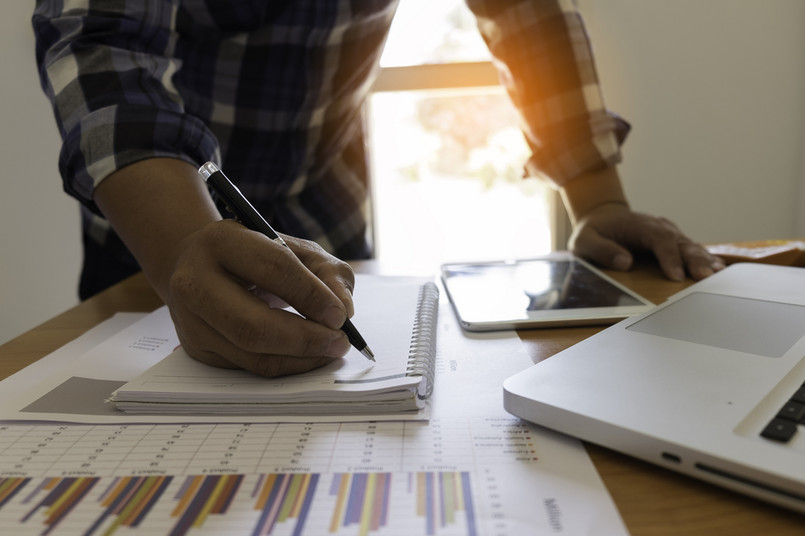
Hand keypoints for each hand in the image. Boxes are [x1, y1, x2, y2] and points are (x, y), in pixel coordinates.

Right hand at [166, 220, 355, 376]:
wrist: (202, 266)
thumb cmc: (255, 256)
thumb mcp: (294, 248)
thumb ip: (327, 272)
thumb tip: (344, 310)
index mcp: (222, 242)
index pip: (273, 269)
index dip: (311, 295)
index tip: (340, 316)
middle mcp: (195, 281)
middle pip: (253, 325)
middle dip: (306, 339)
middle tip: (339, 342)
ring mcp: (191, 319)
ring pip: (251, 352)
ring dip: (300, 357)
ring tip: (329, 349)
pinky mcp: (197, 347)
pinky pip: (249, 367)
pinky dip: (286, 365)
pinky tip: (307, 356)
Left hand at [568, 202, 724, 280]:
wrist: (602, 217)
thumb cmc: (593, 231)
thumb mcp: (584, 240)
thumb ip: (601, 249)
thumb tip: (625, 262)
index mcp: (639, 225)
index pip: (659, 239)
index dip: (669, 257)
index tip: (676, 275)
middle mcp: (658, 227)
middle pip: (680, 242)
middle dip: (694, 260)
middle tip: (706, 277)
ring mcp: (668, 234)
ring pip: (690, 246)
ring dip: (704, 260)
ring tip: (717, 275)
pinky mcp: (672, 243)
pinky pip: (690, 250)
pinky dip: (704, 259)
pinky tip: (717, 270)